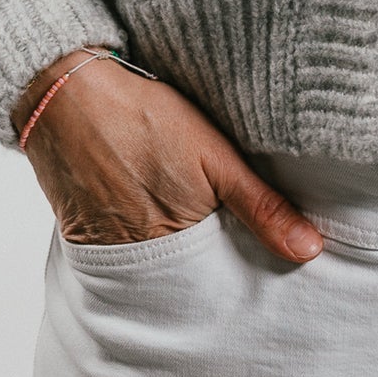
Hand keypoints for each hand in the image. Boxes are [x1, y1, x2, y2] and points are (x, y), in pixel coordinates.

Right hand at [15, 54, 323, 262]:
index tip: (267, 274)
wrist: (66, 93)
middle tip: (231, 258)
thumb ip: (262, 207)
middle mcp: (135, 259)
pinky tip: (157, 221)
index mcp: (173, 245)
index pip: (218, 282)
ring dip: (178, 259)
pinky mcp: (85, 235)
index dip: (241, 276)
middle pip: (186, 282)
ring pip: (156, 270)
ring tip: (195, 238)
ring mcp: (106, 249)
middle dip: (210, 275)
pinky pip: (123, 254)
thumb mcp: (216, 157)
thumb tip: (311, 250)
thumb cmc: (144, 118)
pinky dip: (144, 245)